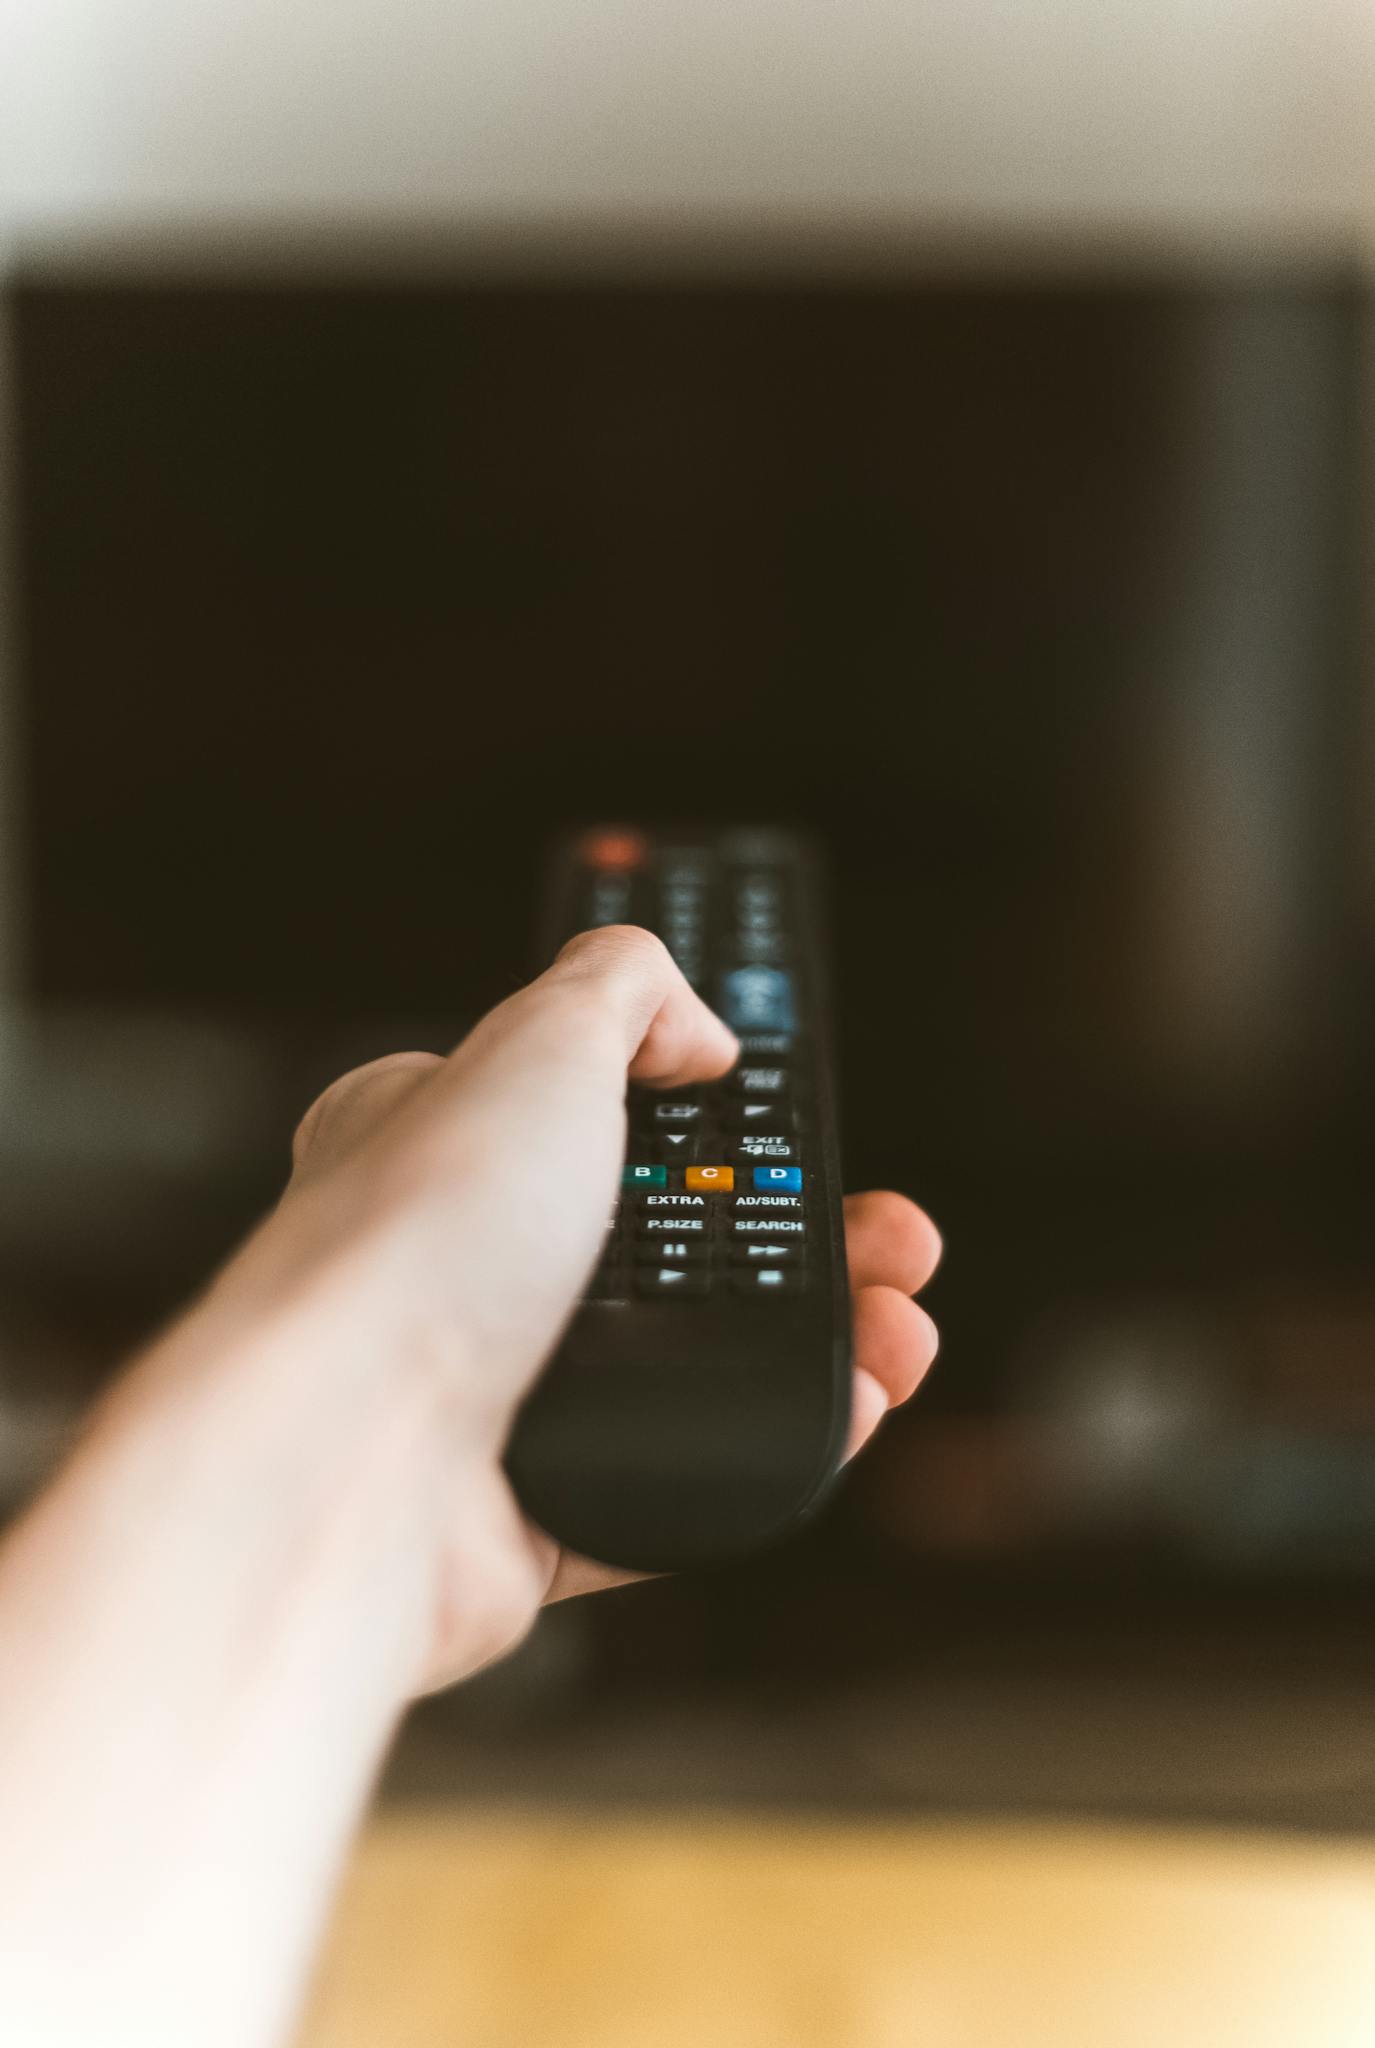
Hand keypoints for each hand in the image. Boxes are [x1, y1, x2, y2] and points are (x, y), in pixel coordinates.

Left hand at [245, 927, 939, 1687]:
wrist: (346, 1459)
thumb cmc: (416, 1240)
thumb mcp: (539, 1041)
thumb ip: (625, 990)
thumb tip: (698, 1026)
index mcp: (440, 1141)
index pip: (591, 1108)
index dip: (706, 1113)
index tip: (795, 1119)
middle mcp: (465, 1268)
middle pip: (672, 1242)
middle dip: (806, 1234)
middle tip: (890, 1234)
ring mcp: (502, 1395)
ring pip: (695, 1363)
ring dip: (822, 1340)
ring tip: (902, 1329)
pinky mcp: (539, 1510)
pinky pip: (688, 1475)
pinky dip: (779, 1444)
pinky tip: (854, 1406)